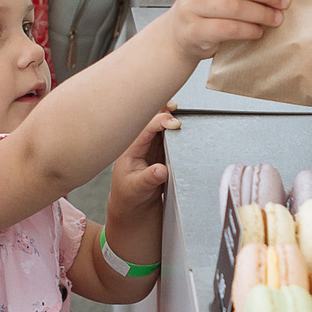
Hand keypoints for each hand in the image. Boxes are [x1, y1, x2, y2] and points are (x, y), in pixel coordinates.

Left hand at [105, 111, 175, 235]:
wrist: (132, 205)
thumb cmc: (129, 195)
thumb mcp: (137, 189)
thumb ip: (149, 179)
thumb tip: (162, 170)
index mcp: (130, 149)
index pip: (145, 128)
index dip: (160, 122)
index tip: (176, 124)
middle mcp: (140, 144)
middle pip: (150, 120)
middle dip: (162, 110)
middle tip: (175, 106)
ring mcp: (150, 146)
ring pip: (159, 125)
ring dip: (169, 116)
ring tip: (179, 109)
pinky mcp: (159, 151)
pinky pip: (167, 135)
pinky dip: (174, 127)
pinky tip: (182, 124)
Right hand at [164, 0, 285, 60]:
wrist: (180, 33)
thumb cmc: (208, 7)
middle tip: (284, 2)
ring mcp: (191, 6)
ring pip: (234, 7)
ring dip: (261, 13)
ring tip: (276, 18)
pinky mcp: (193, 30)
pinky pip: (227, 29)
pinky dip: (247, 30)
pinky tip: (258, 31)